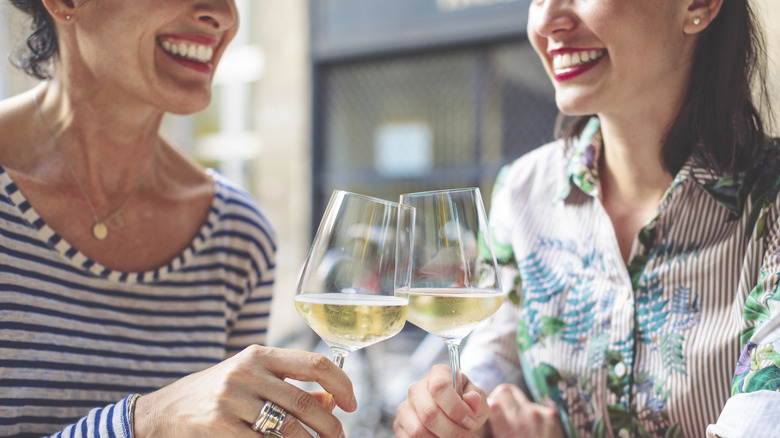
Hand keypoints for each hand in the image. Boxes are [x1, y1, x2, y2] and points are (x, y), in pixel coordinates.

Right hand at [133, 345, 356, 437]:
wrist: (164, 412)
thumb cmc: (218, 393)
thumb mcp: (253, 378)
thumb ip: (291, 385)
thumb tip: (333, 399)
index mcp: (260, 355)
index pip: (315, 363)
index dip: (341, 384)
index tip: (352, 404)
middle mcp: (246, 372)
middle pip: (305, 403)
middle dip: (330, 427)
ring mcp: (231, 400)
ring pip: (288, 429)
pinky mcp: (220, 426)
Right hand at [394, 363, 489, 437]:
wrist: (454, 415)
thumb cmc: (466, 405)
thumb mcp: (477, 400)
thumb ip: (477, 399)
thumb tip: (472, 399)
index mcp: (438, 374)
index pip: (439, 388)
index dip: (456, 408)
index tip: (471, 421)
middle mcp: (417, 388)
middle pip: (429, 413)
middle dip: (453, 432)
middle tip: (469, 437)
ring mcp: (405, 407)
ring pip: (418, 431)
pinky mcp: (399, 425)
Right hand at [485, 384, 564, 437]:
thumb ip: (495, 430)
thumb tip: (484, 420)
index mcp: (507, 430)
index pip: (492, 402)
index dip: (489, 406)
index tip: (490, 413)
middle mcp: (524, 417)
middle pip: (505, 390)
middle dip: (501, 398)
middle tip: (503, 410)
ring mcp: (540, 414)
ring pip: (522, 397)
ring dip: (518, 405)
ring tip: (520, 421)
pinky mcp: (553, 416)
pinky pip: (538, 405)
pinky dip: (534, 412)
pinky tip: (535, 426)